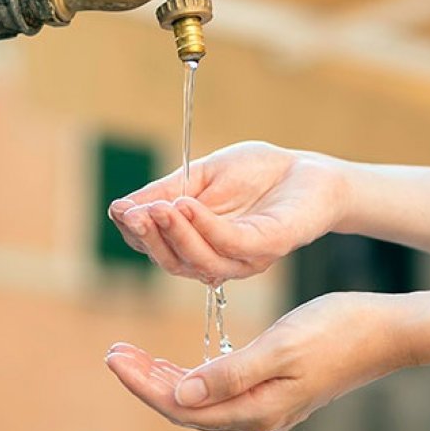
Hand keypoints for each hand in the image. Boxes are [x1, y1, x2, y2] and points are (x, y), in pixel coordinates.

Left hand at [103, 292, 412, 430]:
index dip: (144, 383)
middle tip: (114, 352)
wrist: (386, 332)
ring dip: (165, 379)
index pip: (181, 404)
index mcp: (256, 407)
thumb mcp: (281, 346)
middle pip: (185, 407)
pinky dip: (192, 377)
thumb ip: (230, 373)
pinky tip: (179, 365)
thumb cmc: (338, 331)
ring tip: (134, 356)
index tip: (115, 356)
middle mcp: (258, 414)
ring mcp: (267, 405)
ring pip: (201, 401)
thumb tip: (181, 393)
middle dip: (146, 381)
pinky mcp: (274, 391)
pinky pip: (220, 392)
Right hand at [108, 141, 347, 284]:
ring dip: (174, 234)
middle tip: (132, 214)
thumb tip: (120, 208)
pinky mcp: (268, 247)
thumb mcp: (201, 176)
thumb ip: (166, 192)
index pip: (157, 248)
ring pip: (199, 261)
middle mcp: (218, 259)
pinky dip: (204, 226)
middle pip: (173, 262)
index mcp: (198, 244)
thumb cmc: (257, 173)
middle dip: (150, 239)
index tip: (120, 209)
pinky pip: (230, 244)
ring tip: (157, 208)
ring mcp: (244, 259)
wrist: (309, 169)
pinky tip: (187, 205)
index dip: (136, 232)